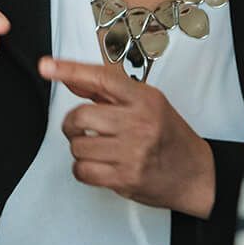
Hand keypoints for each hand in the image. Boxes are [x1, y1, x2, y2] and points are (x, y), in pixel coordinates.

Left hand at [41, 57, 216, 216]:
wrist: (195, 174)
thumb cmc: (170, 137)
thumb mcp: (146, 104)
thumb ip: (107, 93)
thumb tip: (71, 78)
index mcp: (144, 99)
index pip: (100, 78)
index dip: (69, 70)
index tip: (47, 66)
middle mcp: (139, 123)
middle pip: (81, 116)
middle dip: (72, 124)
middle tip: (81, 128)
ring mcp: (132, 152)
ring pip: (78, 145)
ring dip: (80, 149)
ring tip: (98, 149)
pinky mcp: (125, 178)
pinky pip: (82, 170)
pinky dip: (82, 169)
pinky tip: (98, 166)